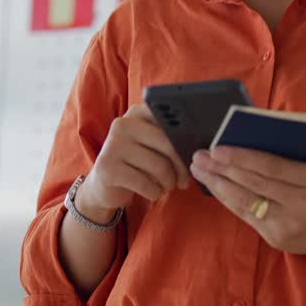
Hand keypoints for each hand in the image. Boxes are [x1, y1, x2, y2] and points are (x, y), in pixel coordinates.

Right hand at [80, 104, 189, 218]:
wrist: (104, 185)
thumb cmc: (137, 164)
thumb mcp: (151, 146)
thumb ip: (169, 139)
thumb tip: (200, 150)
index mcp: (137, 113)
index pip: (170, 119)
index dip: (186, 139)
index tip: (192, 154)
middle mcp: (123, 124)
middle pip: (168, 143)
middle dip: (181, 167)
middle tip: (183, 180)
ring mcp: (113, 145)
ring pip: (159, 166)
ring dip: (168, 182)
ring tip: (167, 186)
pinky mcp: (108, 168)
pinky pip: (145, 183)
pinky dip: (155, 192)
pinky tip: (152, 192)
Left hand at [189, 146, 305, 257]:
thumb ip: (288, 152)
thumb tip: (247, 134)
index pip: (272, 166)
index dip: (242, 157)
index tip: (217, 148)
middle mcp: (303, 204)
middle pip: (254, 183)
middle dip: (222, 169)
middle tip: (200, 156)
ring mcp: (288, 224)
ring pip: (246, 201)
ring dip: (218, 184)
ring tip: (199, 169)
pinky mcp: (276, 238)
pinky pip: (245, 215)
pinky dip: (227, 199)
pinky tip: (214, 186)